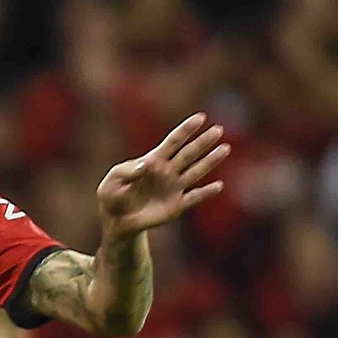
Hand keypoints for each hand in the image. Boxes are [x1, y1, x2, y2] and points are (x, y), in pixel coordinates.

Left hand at [96, 112, 228, 238]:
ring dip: (210, 161)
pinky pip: (194, 197)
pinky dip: (205, 193)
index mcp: (154, 161)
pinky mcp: (176, 205)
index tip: (200, 117)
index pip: (173, 142)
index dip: (186, 130)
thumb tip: (148, 164)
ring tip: (224, 149)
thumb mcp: (114, 180)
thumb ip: (129, 171)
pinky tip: (217, 186)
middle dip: (203, 142)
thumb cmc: (113, 194)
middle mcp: (168, 172)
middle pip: (188, 153)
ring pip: (196, 171)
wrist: (116, 220)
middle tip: (218, 129)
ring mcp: (174, 188)